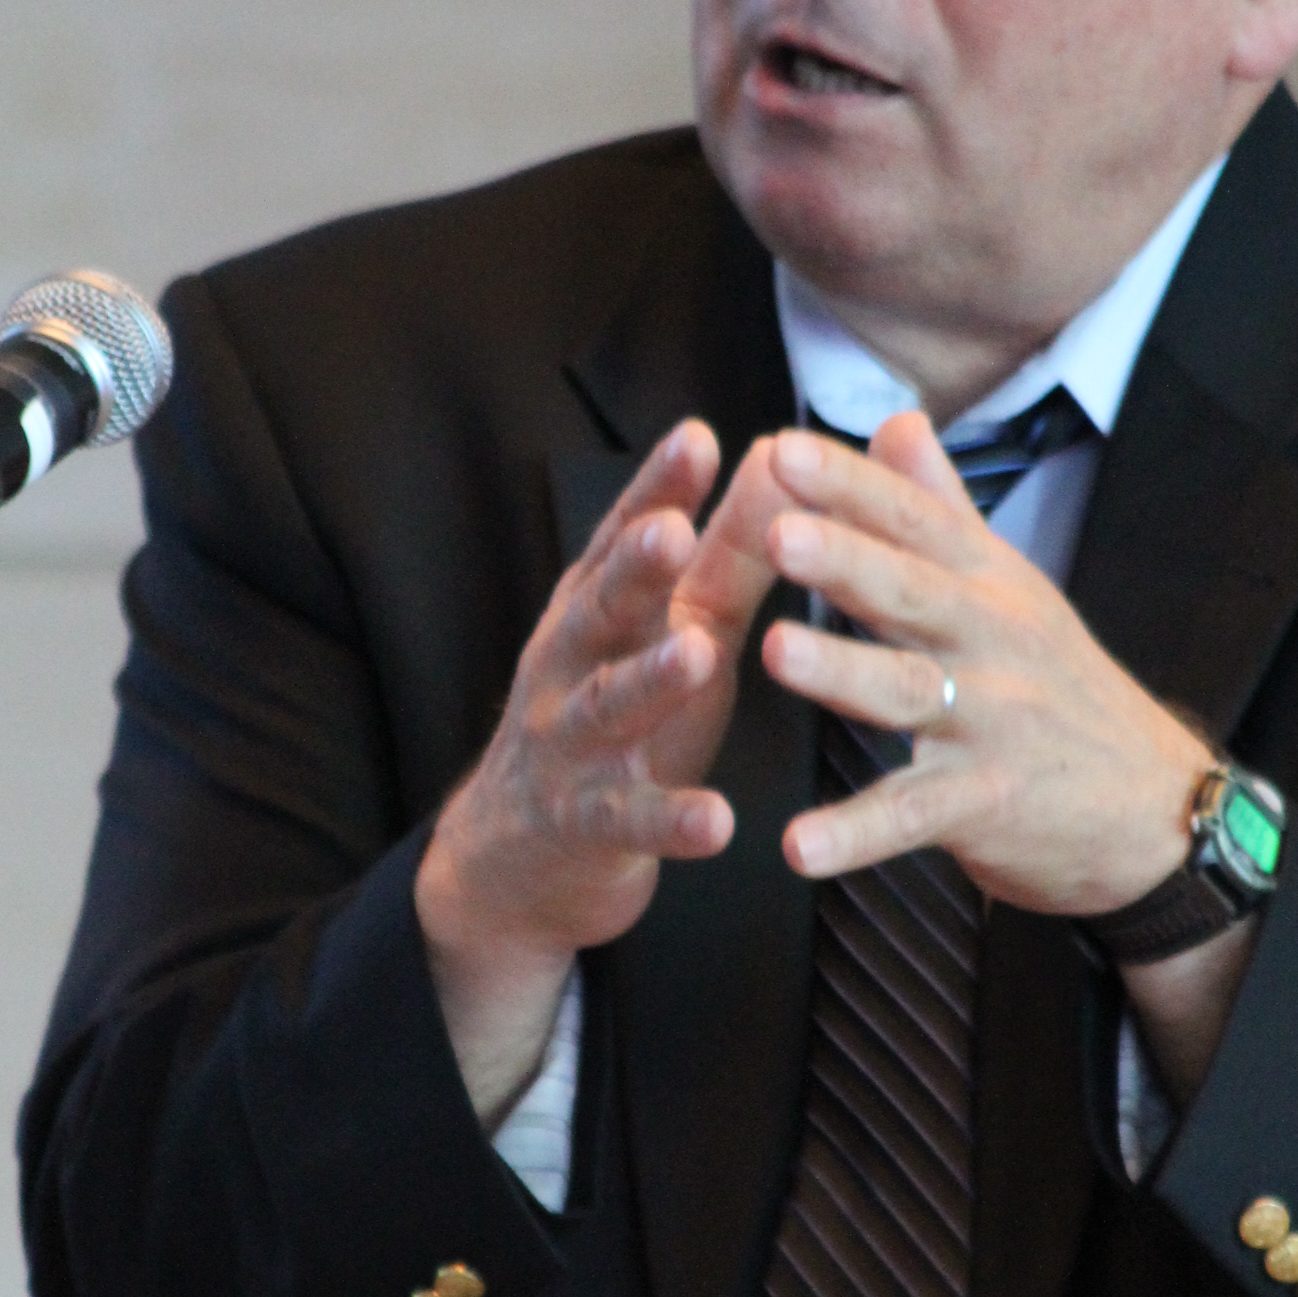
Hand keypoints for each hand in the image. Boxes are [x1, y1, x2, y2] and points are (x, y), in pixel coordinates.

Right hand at [416, 420, 770, 1122]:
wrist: (520, 856)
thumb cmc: (621, 721)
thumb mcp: (676, 628)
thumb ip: (730, 554)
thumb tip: (777, 458)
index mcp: (597, 609)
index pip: (623, 537)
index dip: (656, 490)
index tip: (697, 441)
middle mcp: (570, 665)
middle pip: (600, 608)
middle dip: (633, 569)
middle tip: (671, 530)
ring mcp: (570, 746)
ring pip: (606, 706)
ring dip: (647, 680)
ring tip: (693, 654)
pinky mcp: (587, 826)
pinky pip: (630, 820)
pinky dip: (672, 820)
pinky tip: (718, 821)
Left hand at [739, 413, 1253, 1095]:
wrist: (1154, 804)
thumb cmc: (1061, 687)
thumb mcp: (1011, 587)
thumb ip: (942, 507)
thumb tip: (895, 418)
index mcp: (986, 585)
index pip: (914, 520)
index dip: (851, 484)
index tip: (781, 448)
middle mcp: (988, 643)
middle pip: (910, 592)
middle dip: (845, 558)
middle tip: (778, 531)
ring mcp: (989, 724)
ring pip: (905, 692)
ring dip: (841, 671)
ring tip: (775, 651)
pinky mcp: (985, 804)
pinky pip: (910, 818)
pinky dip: (854, 836)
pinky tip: (797, 846)